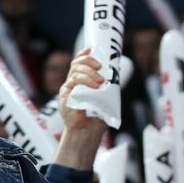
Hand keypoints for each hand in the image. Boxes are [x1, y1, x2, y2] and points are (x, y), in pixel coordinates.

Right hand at [54, 47, 109, 168]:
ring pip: (75, 71)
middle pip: (76, 63)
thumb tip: (118, 76)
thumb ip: (109, 88)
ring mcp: (67, 89)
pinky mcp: (65, 96)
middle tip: (100, 66)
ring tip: (100, 81)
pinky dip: (84, 81)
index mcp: (80, 83)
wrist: (87, 133)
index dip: (84, 54)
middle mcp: (72, 84)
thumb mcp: (106, 99)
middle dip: (88, 60)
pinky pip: (73, 81)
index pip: (78, 63)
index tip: (91, 49)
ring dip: (89, 72)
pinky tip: (94, 86)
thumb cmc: (97, 119)